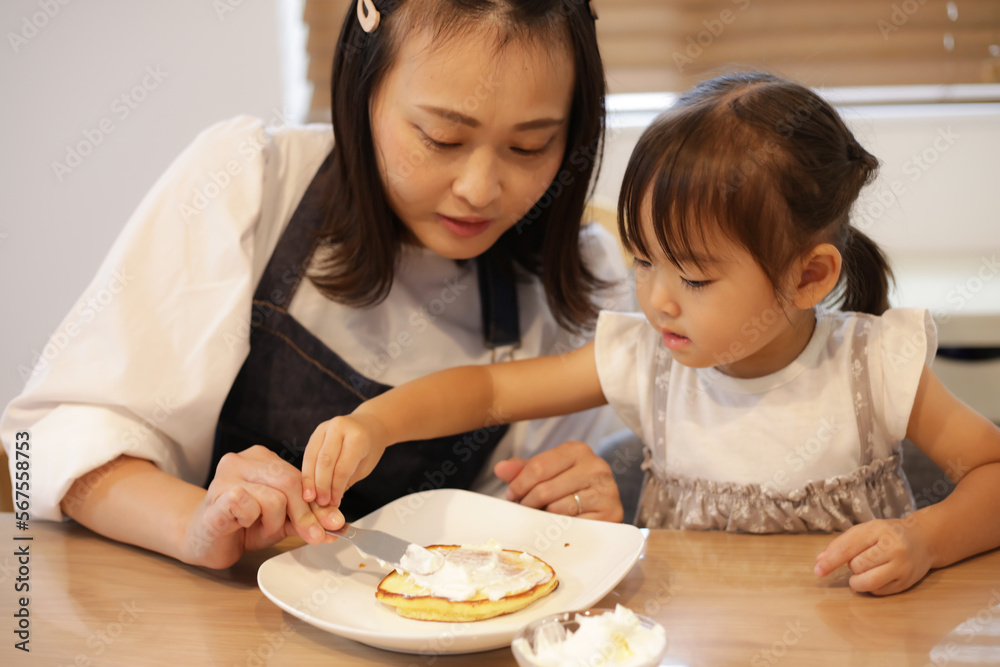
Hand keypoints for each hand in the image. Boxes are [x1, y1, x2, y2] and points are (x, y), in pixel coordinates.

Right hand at [182, 445, 339, 567]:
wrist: (204, 541)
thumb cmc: (241, 526)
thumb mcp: (281, 520)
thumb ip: (307, 519)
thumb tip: (337, 525)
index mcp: (261, 459)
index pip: (300, 476)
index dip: (318, 503)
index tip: (334, 524)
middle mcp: (242, 461)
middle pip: (289, 482)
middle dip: (304, 514)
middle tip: (310, 535)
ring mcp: (225, 477)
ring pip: (273, 497)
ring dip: (273, 522)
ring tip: (259, 528)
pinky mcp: (215, 497)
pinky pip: (247, 504)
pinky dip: (252, 520)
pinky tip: (242, 524)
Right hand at [301, 413, 389, 507]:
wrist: (370, 425)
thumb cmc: (369, 447)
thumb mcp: (365, 466)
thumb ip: (347, 482)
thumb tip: (331, 503)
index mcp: (357, 438)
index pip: (342, 468)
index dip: (335, 488)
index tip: (332, 502)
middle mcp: (340, 428)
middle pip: (325, 461)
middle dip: (321, 485)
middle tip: (320, 502)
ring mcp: (326, 427)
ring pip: (312, 457)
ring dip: (310, 479)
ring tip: (310, 497)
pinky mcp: (317, 431)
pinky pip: (308, 453)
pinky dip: (307, 470)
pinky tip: (308, 484)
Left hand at [494, 441, 623, 522]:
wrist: (602, 507)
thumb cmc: (570, 487)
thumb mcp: (547, 473)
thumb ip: (523, 469)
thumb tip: (500, 468)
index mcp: (577, 450)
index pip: (538, 466)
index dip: (519, 484)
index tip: (512, 494)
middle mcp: (596, 466)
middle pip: (545, 488)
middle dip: (528, 502)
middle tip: (524, 508)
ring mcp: (606, 490)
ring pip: (558, 508)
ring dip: (544, 516)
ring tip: (543, 515)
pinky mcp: (611, 514)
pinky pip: (573, 524)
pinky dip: (561, 527)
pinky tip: (558, 524)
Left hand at [814, 518, 933, 594]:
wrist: (924, 540)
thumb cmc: (888, 534)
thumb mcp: (865, 530)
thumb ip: (842, 543)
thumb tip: (819, 560)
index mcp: (878, 530)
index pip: (849, 548)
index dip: (831, 561)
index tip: (818, 570)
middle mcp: (893, 548)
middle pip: (857, 566)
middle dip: (852, 566)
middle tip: (861, 559)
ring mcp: (902, 567)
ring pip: (867, 582)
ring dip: (858, 580)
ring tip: (864, 570)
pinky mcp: (907, 582)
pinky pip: (878, 591)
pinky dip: (871, 586)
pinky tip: (879, 574)